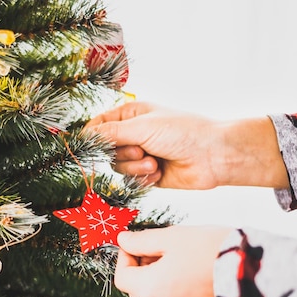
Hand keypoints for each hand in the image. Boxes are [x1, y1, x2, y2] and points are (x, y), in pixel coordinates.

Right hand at [86, 101, 288, 188]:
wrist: (213, 156)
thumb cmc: (183, 132)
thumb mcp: (142, 127)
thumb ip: (110, 133)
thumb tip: (84, 135)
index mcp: (131, 115)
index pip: (99, 125)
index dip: (91, 137)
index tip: (85, 147)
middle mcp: (134, 134)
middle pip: (106, 150)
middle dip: (122, 154)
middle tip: (141, 151)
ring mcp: (141, 154)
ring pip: (118, 167)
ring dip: (135, 167)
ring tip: (154, 163)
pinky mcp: (148, 174)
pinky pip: (132, 180)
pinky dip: (143, 179)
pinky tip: (159, 172)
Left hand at [115, 225, 231, 296]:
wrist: (257, 272)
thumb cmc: (212, 251)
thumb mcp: (171, 237)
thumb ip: (141, 240)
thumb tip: (122, 240)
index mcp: (150, 290)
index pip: (122, 278)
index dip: (125, 258)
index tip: (136, 245)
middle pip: (138, 291)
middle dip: (142, 269)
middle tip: (159, 250)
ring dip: (161, 282)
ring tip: (181, 261)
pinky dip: (180, 295)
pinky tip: (196, 277)